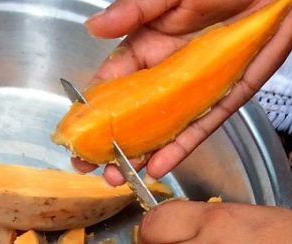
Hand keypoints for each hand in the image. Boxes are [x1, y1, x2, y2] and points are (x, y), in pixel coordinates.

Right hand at [76, 0, 291, 182]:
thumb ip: (135, 11)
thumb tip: (94, 27)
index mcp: (144, 51)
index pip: (109, 87)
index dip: (89, 111)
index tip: (73, 133)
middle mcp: (162, 79)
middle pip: (126, 119)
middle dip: (105, 146)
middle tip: (86, 167)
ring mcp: (188, 96)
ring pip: (156, 134)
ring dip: (135, 158)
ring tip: (116, 178)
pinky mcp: (217, 105)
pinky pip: (194, 132)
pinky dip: (176, 151)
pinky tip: (156, 169)